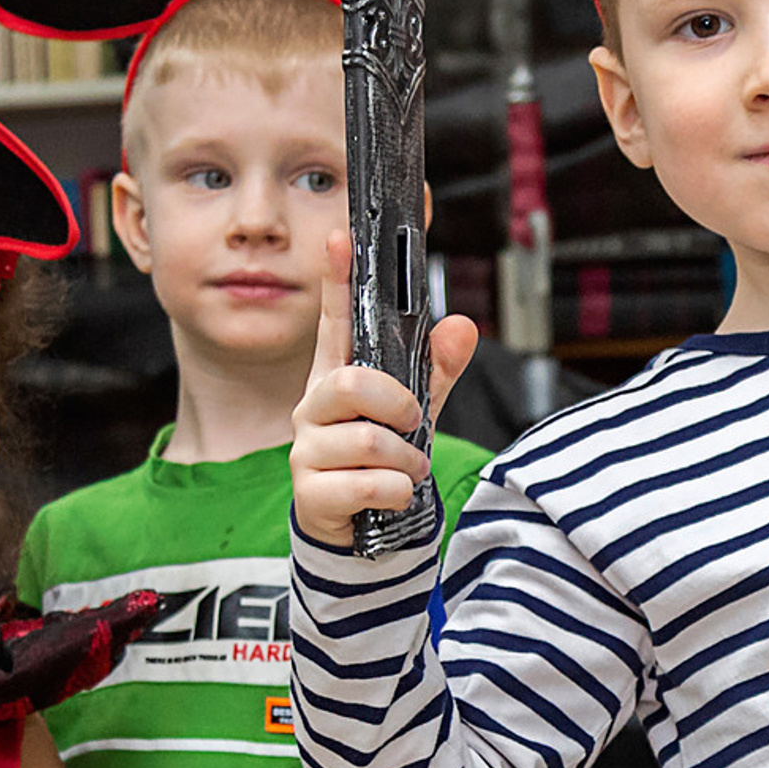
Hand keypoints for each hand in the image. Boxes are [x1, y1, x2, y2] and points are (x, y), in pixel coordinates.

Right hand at [291, 232, 478, 549]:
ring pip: (369, 440)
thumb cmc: (383, 460)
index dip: (335, 280)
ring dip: (408, 460)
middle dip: (398, 404)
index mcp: (338, 377)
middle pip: (352, 383)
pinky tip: (393, 496)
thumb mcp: (418, 412)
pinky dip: (398, 492)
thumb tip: (461, 324)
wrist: (359, 529)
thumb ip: (439, 370)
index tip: (338, 238)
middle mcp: (313, 407)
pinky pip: (371, 484)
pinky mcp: (311, 492)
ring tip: (407, 469)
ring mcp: (306, 449)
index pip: (333, 322)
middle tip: (414, 423)